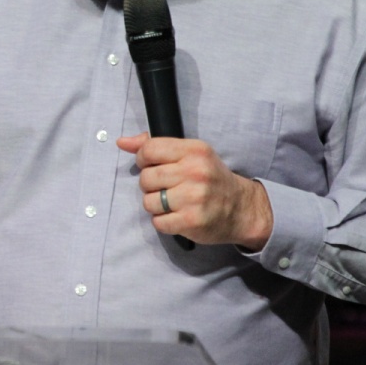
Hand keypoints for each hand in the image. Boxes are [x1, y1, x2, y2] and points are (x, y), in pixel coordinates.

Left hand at [115, 132, 272, 250]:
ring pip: (149, 201)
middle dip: (150, 185)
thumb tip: (122, 142)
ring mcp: (194, 197)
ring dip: (156, 205)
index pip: (149, 149)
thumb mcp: (191, 154)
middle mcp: (195, 172)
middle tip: (165, 187)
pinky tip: (177, 216)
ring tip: (173, 203)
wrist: (242, 209)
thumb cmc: (212, 179)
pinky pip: (158, 222)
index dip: (143, 159)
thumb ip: (156, 145)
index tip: (151, 166)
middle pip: (146, 178)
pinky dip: (164, 222)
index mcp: (194, 150)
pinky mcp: (192, 221)